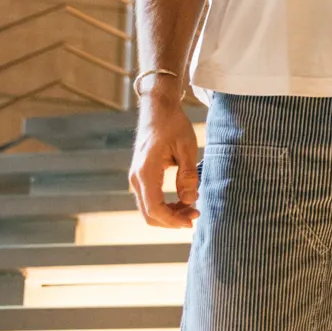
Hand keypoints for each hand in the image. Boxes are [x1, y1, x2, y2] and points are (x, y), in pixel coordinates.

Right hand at [129, 87, 198, 226]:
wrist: (158, 109)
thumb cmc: (173, 124)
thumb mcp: (187, 147)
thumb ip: (188, 175)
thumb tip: (190, 200)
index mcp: (146, 171)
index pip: (155, 208)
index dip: (173, 220)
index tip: (191, 220)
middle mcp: (136, 177)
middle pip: (149, 214)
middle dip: (172, 220)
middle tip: (195, 214)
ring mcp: (136, 178)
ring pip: (148, 209)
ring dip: (169, 214)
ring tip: (191, 208)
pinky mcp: (141, 177)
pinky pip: (149, 200)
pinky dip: (164, 206)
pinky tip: (182, 201)